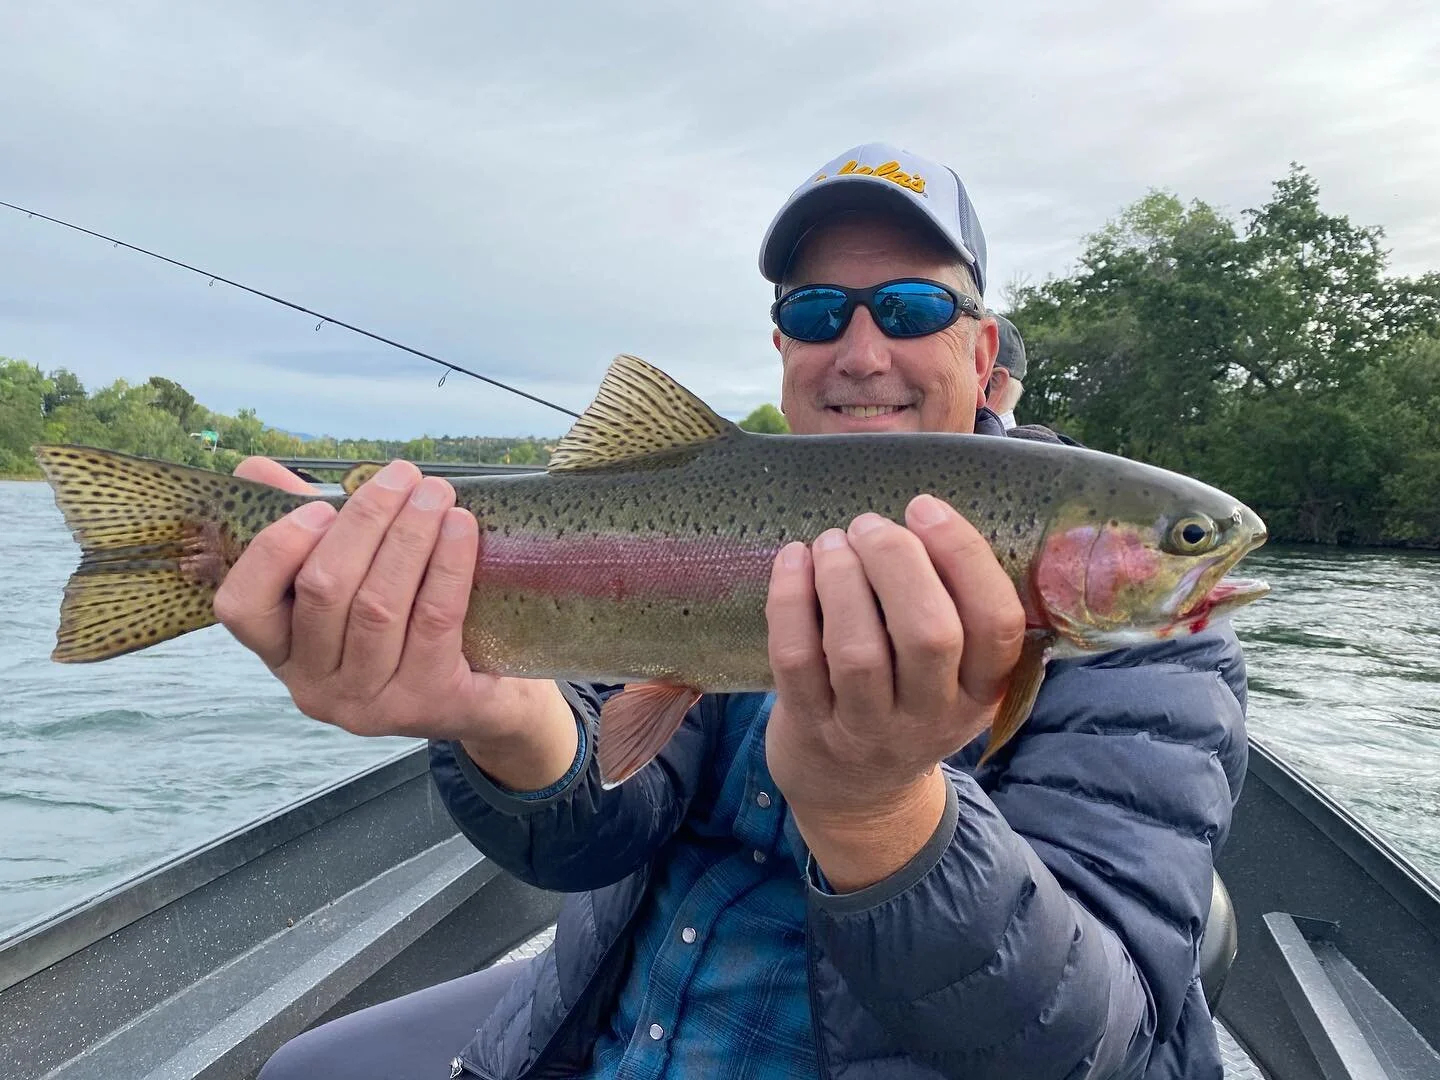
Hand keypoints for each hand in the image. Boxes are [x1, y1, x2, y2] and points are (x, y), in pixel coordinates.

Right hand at [213, 457, 576, 787]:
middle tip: (404, 476)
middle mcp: (314, 687)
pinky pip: (433, 620)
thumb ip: (302, 526)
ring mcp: (369, 703)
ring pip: (378, 606)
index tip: (322, 506)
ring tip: (436, 493)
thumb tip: (254, 468)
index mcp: (281, 653)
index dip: (275, 550)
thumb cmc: (406, 626)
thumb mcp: (351, 579)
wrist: (483, 694)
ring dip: (409, 536)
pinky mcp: (426, 702)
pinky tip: (461, 528)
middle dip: (365, 521)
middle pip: (323, 591)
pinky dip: (447, 565)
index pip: (242, 607)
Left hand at [764, 494, 1024, 847]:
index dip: (964, 558)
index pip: (997, 624)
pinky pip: (796, 659)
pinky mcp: (810, 727)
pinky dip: (789, 601)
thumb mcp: (955, 676)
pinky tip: (792, 561)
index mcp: (983, 690)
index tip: (925, 509)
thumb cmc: (907, 701)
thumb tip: (926, 514)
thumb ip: (957, 608)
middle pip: (928, 634)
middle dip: (896, 562)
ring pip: (858, 650)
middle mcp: (931, 715)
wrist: (855, 795)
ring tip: (831, 542)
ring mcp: (867, 728)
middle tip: (870, 525)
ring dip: (841, 579)